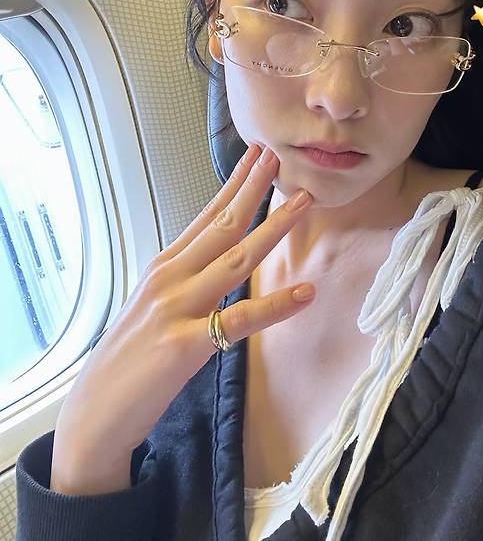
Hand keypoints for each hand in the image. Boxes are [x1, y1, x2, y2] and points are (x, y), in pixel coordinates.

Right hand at [51, 145, 313, 493]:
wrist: (91, 413)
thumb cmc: (125, 361)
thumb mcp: (150, 306)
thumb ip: (182, 280)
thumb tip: (213, 260)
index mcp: (163, 268)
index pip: (206, 217)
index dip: (235, 185)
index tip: (257, 157)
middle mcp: (169, 278)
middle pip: (222, 225)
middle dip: (253, 188)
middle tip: (279, 155)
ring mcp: (175, 309)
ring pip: (235, 260)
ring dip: (273, 229)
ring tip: (303, 202)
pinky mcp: (183, 345)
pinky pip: (238, 320)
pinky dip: (275, 306)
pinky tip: (304, 293)